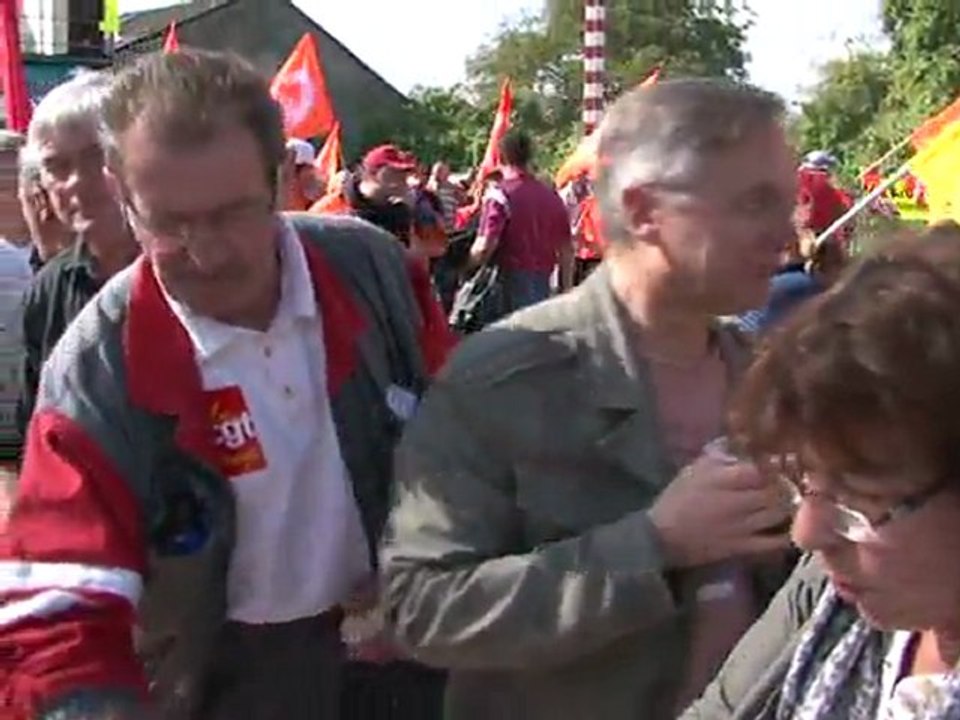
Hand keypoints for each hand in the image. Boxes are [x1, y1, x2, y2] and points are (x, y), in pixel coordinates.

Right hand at [649, 451, 791, 567]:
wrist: (662, 537)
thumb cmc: (677, 498)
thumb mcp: (693, 469)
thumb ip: (719, 454)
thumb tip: (745, 439)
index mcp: (721, 479)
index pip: (760, 468)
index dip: (777, 465)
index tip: (784, 461)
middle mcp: (735, 502)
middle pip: (776, 491)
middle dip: (788, 484)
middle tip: (794, 481)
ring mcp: (741, 527)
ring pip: (779, 514)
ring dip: (790, 506)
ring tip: (793, 500)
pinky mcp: (742, 547)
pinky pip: (774, 542)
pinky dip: (787, 535)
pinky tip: (791, 526)